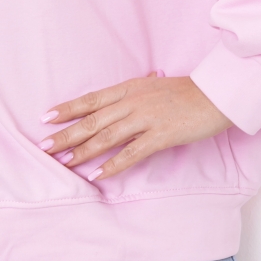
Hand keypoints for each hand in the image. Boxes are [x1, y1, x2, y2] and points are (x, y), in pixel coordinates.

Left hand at [38, 73, 231, 180]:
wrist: (216, 94)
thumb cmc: (186, 91)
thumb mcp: (153, 86)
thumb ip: (133, 93)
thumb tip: (116, 99)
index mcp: (129, 88)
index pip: (91, 99)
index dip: (67, 109)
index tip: (45, 118)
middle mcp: (132, 102)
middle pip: (92, 120)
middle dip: (66, 134)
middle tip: (44, 146)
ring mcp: (146, 118)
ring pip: (106, 136)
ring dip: (83, 151)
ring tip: (64, 162)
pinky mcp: (160, 136)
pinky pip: (131, 153)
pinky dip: (112, 165)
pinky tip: (96, 174)